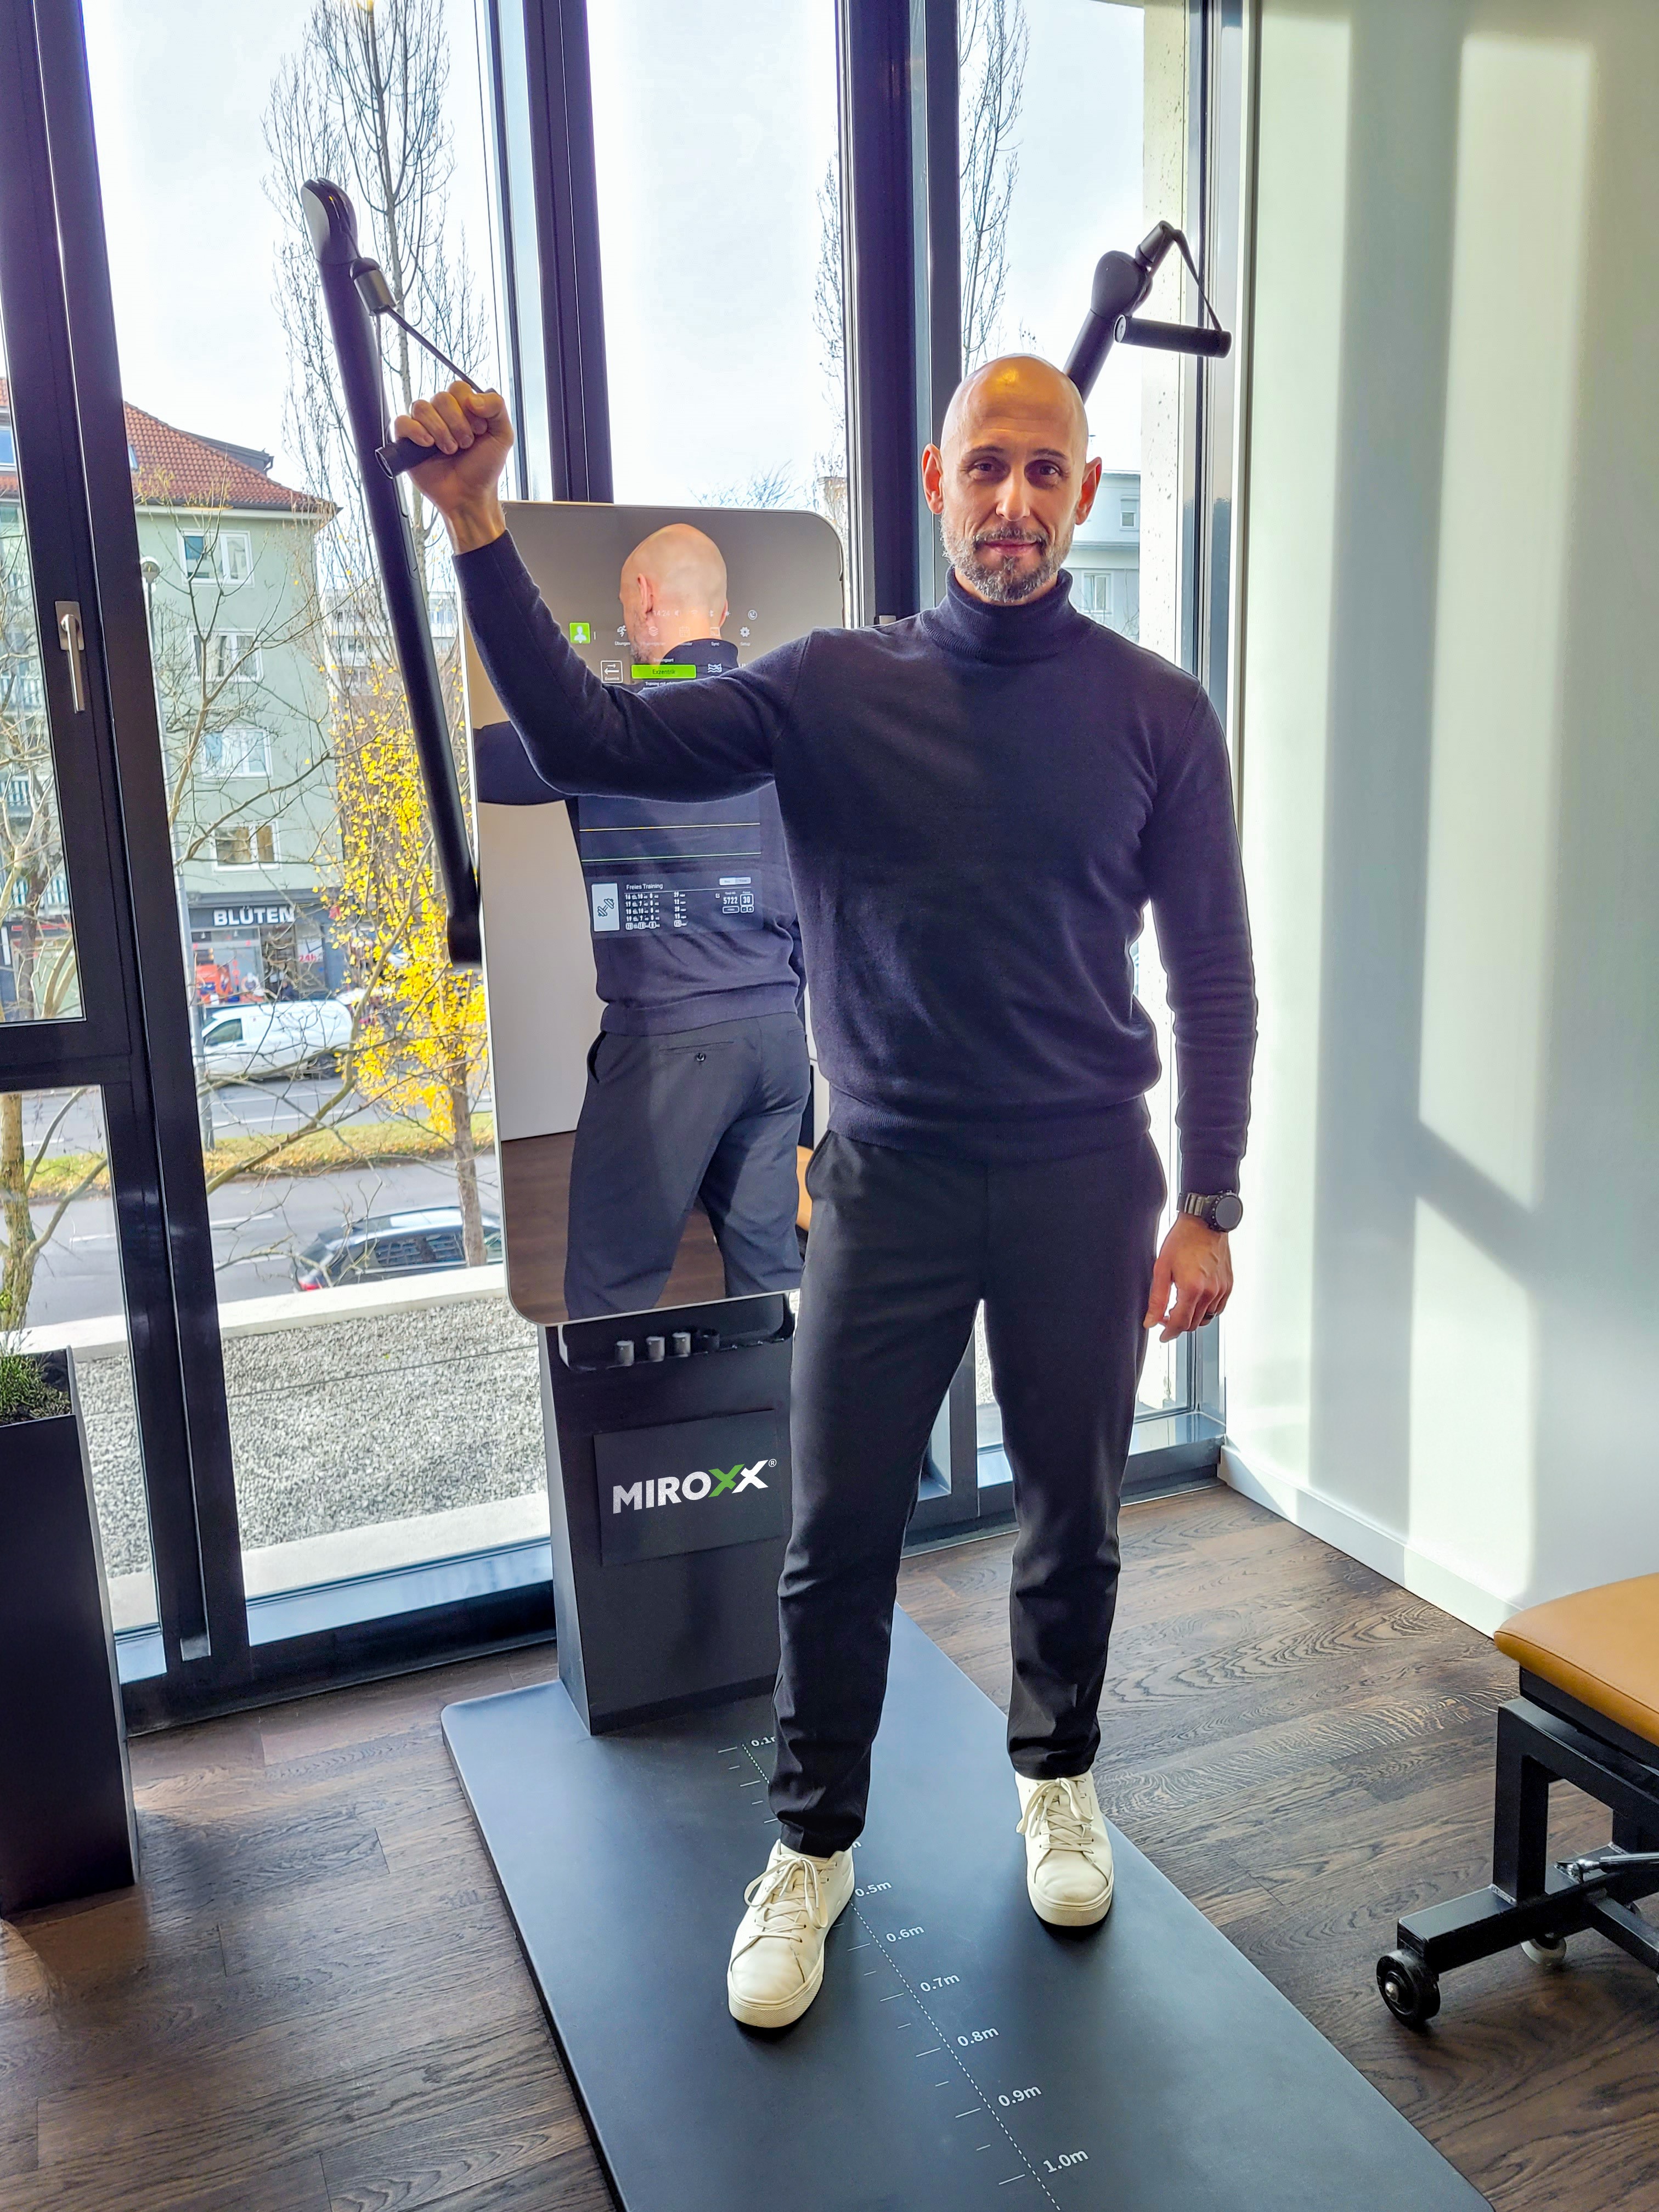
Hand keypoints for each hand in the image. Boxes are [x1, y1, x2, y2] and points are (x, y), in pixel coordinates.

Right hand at [391, 382, 514, 550]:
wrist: (469, 496)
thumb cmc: (484, 469)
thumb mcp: (503, 436)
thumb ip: (497, 407)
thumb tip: (473, 397)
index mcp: (463, 409)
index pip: (458, 388)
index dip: (468, 407)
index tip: (479, 430)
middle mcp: (442, 415)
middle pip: (441, 397)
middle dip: (457, 423)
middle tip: (465, 444)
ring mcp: (424, 427)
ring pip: (421, 407)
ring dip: (440, 430)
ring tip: (450, 450)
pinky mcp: (408, 441)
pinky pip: (402, 422)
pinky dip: (416, 431)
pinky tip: (428, 445)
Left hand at [1144, 1214, 1232, 1341]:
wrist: (1204, 1223)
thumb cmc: (1183, 1240)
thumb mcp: (1161, 1268)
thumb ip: (1157, 1299)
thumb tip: (1151, 1321)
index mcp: (1192, 1289)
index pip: (1181, 1324)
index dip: (1169, 1333)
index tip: (1163, 1336)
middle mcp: (1211, 1292)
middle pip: (1194, 1324)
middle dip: (1179, 1325)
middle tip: (1166, 1317)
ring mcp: (1222, 1289)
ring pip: (1207, 1318)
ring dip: (1193, 1318)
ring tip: (1180, 1307)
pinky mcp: (1228, 1284)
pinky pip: (1218, 1308)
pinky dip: (1207, 1310)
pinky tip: (1196, 1301)